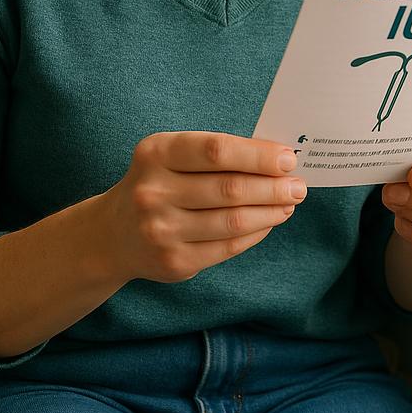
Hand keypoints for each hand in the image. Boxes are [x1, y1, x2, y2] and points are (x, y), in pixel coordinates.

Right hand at [104, 131, 306, 283]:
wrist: (113, 233)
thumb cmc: (159, 182)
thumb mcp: (172, 155)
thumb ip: (217, 153)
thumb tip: (276, 157)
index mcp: (156, 153)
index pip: (216, 150)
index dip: (257, 155)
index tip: (287, 158)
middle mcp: (153, 192)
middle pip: (229, 188)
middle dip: (273, 187)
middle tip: (298, 185)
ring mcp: (161, 230)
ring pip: (233, 221)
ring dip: (271, 211)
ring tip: (289, 203)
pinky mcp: (174, 262)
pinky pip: (227, 247)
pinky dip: (256, 232)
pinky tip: (269, 221)